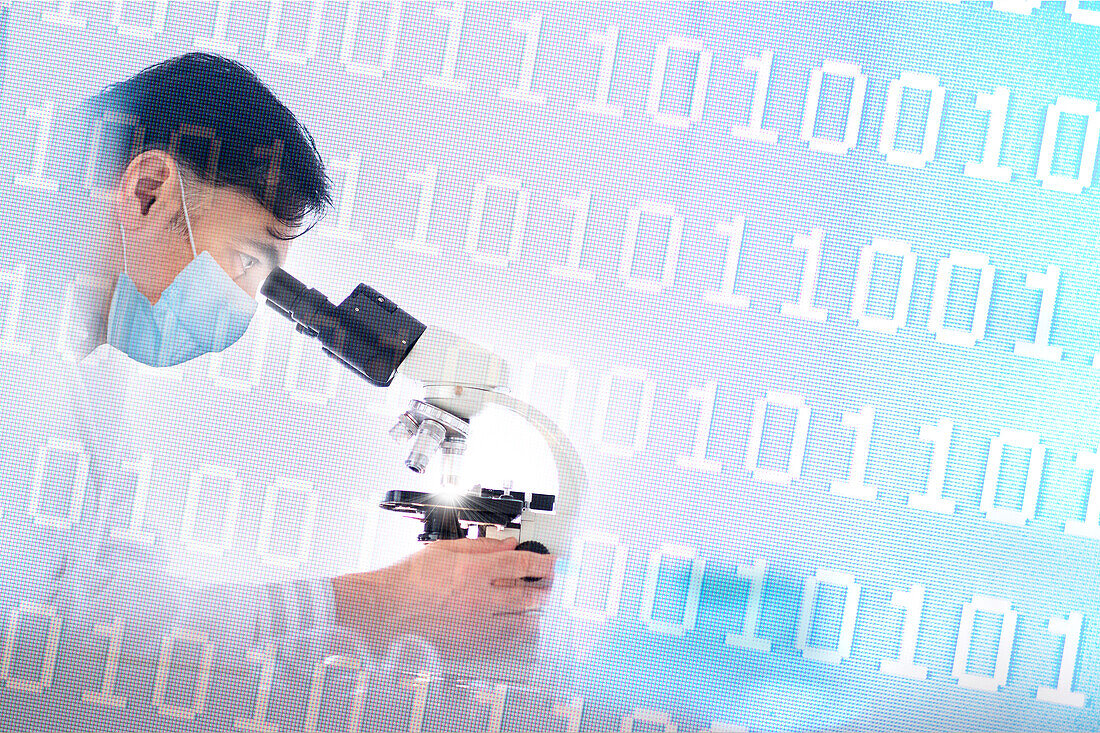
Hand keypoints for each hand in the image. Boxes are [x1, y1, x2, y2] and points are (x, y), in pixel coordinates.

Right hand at [331, 537, 555, 666]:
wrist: (382, 611)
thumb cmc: (406, 580)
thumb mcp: (443, 550)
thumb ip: (480, 546)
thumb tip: (507, 545)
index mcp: (473, 571)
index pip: (521, 565)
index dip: (542, 563)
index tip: (550, 562)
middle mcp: (478, 599)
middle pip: (528, 595)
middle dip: (544, 588)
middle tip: (547, 583)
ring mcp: (475, 625)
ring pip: (520, 620)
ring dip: (534, 610)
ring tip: (536, 603)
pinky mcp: (468, 645)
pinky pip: (504, 640)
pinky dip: (516, 630)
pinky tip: (518, 624)